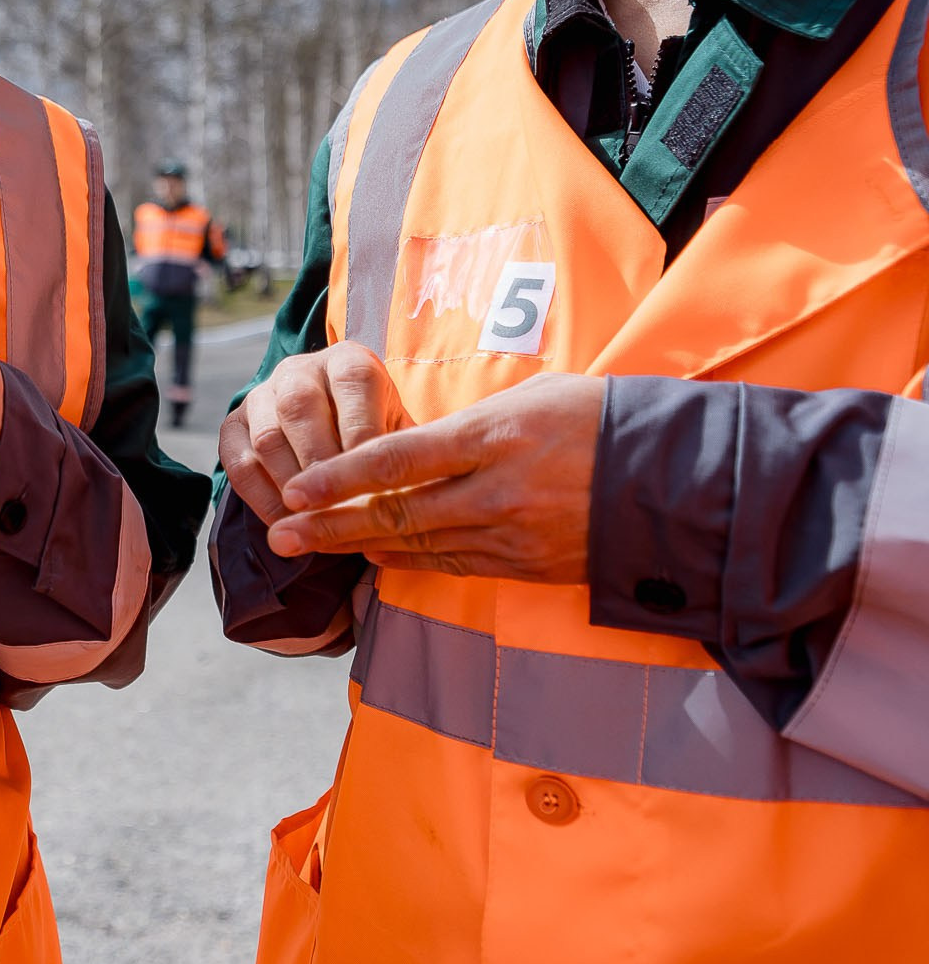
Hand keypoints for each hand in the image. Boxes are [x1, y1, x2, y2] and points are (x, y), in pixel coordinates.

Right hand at [219, 342, 412, 525]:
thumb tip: (414, 492)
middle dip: (321, 464)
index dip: (363, 432)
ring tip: (315, 523)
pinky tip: (287, 524)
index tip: (374, 480)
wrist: (330, 430)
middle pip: (300, 408)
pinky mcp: (233, 426)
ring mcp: (261, 397)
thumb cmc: (375, 434)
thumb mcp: (398, 431)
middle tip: (339, 508)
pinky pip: (239, 465)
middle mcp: (299, 370)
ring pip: (268, 438)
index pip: (353, 382)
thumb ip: (402, 453)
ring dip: (292, 486)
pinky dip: (263, 500)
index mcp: (347, 360)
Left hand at [266, 372, 603, 583]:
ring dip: (358, 547)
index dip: (340, 479)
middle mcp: (496, 491)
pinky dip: (408, 561)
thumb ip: (467, 427)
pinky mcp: (527, 565)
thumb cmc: (603, 420)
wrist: (682, 481)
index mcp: (494, 436)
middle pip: (395, 513)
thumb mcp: (534, 398)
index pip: (397, 460)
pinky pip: (453, 564)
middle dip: (330, 526)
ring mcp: (511, 535)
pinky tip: (374, 557)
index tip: (296, 490)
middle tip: (280, 536)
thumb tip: (410, 449)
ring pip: (417, 545)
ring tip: (309, 548)